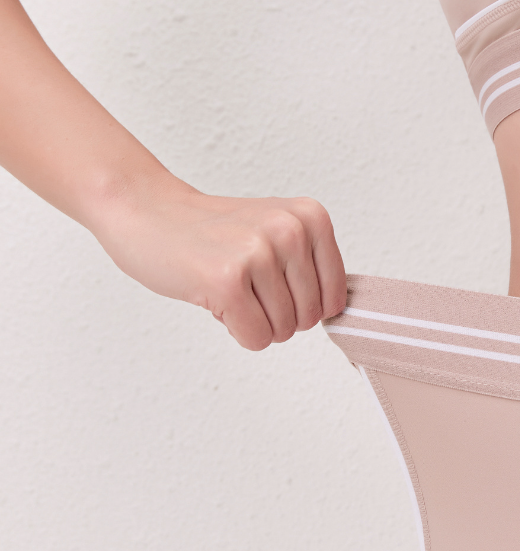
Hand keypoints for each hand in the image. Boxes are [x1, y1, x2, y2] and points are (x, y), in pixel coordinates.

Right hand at [94, 178, 346, 349]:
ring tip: (227, 284)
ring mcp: (260, 254)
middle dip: (276, 316)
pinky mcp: (227, 280)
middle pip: (308, 319)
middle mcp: (291, 231)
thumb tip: (339, 313)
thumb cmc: (212, 231)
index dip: (301, 305)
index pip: (334, 299)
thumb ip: (312, 264)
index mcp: (311, 218)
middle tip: (244, 284)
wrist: (149, 212)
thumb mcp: (278, 230)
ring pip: (282, 332)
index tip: (271, 283)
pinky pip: (255, 338)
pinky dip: (235, 330)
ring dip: (253, 321)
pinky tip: (214, 296)